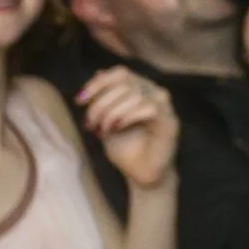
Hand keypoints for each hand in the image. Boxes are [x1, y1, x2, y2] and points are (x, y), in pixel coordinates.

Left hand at [75, 68, 177, 189]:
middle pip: (125, 82)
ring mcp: (165, 106)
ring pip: (135, 94)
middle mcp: (156, 93)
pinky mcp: (169, 121)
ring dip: (111, 112)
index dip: (98, 83)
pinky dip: (127, 117)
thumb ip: (104, 99)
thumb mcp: (106, 120)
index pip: (121, 73)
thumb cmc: (126, 148)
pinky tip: (116, 129)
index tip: (79, 101)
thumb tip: (98, 73)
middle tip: (89, 124)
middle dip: (100, 103)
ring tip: (102, 131)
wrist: (141, 175)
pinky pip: (149, 108)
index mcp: (142, 90)